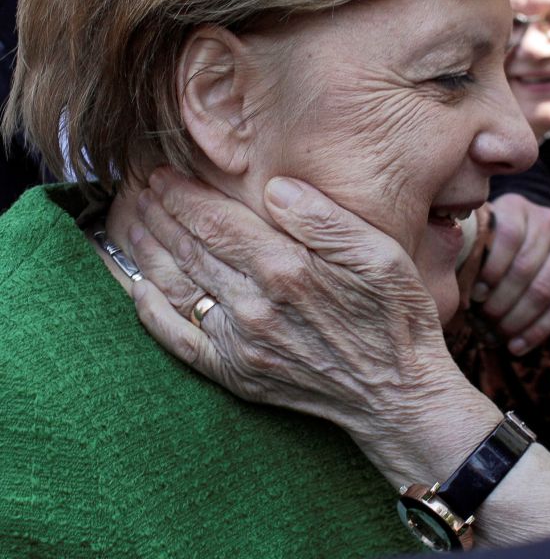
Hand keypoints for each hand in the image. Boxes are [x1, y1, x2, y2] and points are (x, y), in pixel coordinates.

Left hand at [127, 170, 466, 457]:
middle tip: (138, 187)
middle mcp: (255, 304)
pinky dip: (151, 311)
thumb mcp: (381, 255)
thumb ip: (326, 219)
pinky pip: (178, 339)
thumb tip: (276, 187)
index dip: (182, 193)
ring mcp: (241, 342)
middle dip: (158, 213)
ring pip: (176, 286)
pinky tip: (140, 287)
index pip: (215, 220)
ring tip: (131, 221)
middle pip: (189, 247)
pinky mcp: (236, 373)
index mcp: (287, 268)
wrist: (399, 395)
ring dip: (147, 250)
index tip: (161, 171)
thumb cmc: (396, 317)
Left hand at [472, 194, 549, 354]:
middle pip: (525, 268)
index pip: (508, 236)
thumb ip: (464, 250)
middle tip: (483, 322)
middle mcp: (549, 220)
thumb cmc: (487, 250)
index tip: (473, 295)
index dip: (490, 269)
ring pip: (544, 289)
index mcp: (517, 207)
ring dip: (517, 318)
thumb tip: (446, 278)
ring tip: (497, 335)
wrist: (527, 248)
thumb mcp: (475, 240)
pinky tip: (516, 346)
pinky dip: (539, 330)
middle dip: (501, 301)